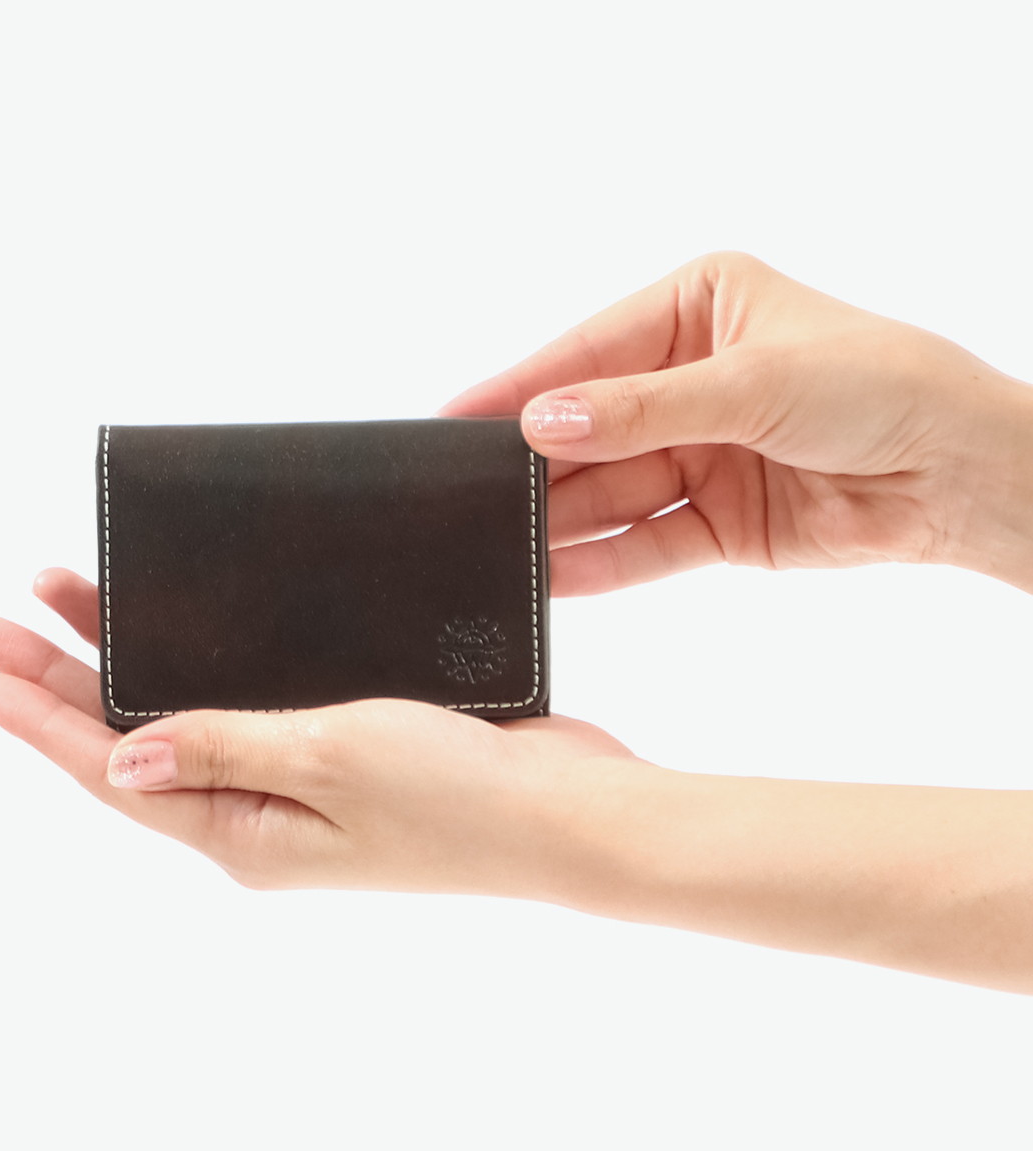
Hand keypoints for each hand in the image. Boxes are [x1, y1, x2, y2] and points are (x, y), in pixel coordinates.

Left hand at [0, 569, 640, 896]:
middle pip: (136, 740)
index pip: (111, 769)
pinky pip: (248, 710)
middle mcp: (260, 816)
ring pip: (189, 717)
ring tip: (72, 602)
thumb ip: (221, 748)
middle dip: (62, 677)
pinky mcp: (345, 756)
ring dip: (130, 664)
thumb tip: (118, 756)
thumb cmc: (460, 797)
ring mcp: (303, 788)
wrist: (565, 815)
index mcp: (243, 831)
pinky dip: (205, 671)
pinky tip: (190, 638)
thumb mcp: (328, 760)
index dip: (38, 718)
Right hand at [441, 251, 1032, 593]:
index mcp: (698, 309)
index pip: (590, 351)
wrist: (961, 473)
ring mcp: (703, 452)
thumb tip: (544, 423)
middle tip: (470, 493)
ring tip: (503, 544)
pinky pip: (648, 540)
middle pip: (595, 427)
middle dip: (540, 463)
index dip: (523, 386)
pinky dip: (606, 561)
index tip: (456, 415)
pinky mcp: (719, 519)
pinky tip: (556, 574)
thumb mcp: (749, 381)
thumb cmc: (878, 385)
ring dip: (565, 519)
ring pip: (615, 490)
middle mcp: (692, 379)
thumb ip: (639, 410)